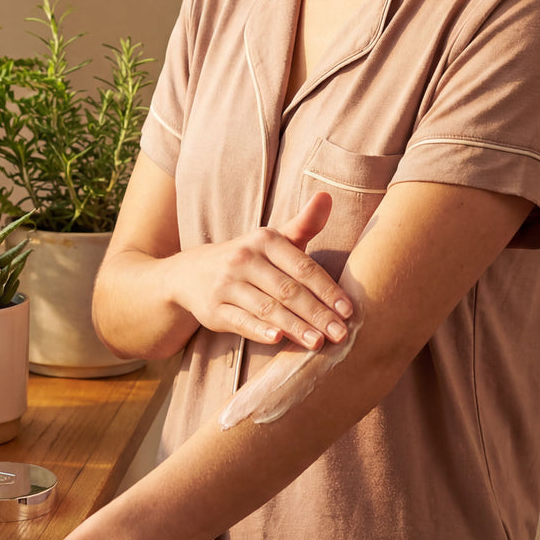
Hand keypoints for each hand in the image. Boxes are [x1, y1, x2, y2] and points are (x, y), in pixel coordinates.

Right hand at [169, 191, 352, 348]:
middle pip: (288, 290)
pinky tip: (278, 339)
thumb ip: (304, 223)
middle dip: (317, 313)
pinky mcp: (213, 308)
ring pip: (267, 308)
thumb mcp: (274, 239)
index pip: (302, 267)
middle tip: (340, 334)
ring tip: (318, 342)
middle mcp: (244, 259)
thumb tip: (327, 196)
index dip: (327, 289)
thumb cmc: (248, 258)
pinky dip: (258, 330)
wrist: (192, 272)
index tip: (348, 310)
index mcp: (264, 240)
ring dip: (295, 327)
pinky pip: (240, 321)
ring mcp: (226, 284)